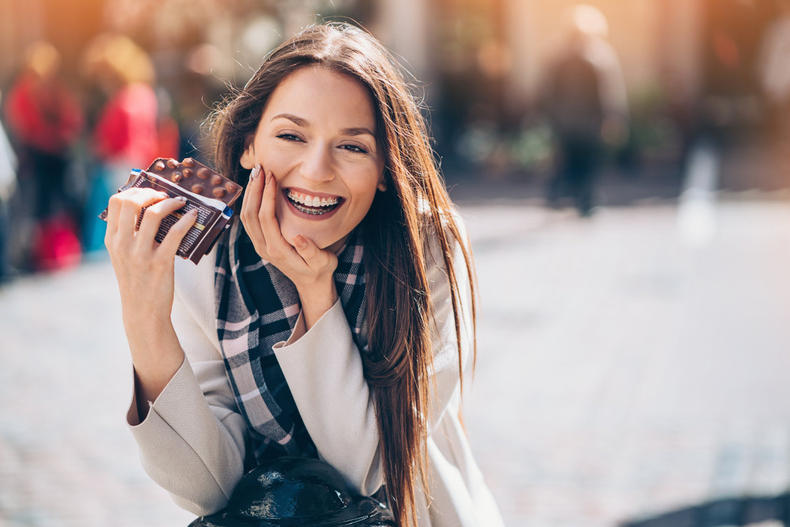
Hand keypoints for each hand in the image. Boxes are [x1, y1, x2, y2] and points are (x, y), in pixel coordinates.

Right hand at [104, 187, 197, 339]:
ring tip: (181, 203)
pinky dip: (186, 221)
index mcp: (112, 240)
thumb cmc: (137, 281)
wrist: (143, 312)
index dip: (135, 189)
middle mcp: (123, 244)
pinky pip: (174, 233)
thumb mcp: (123, 257)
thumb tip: (149, 207)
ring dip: (170, 203)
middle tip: (165, 196)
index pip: (116, 202)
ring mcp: (140, 253)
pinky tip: (193, 216)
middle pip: (131, 202)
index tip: (150, 191)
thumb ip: (129, 235)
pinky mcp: (160, 262)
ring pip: (153, 214)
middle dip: (151, 192)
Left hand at [240, 165, 338, 327]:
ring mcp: (260, 245)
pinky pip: (249, 219)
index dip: (266, 196)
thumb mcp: (323, 262)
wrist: (311, 284)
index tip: (272, 177)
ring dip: (250, 193)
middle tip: (261, 168)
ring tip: (256, 173)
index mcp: (278, 250)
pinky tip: (256, 187)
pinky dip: (250, 201)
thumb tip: (298, 237)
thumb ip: (310, 251)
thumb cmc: (319, 271)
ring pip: (246, 216)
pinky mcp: (260, 242)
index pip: (266, 218)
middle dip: (254, 189)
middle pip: (250, 214)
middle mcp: (264, 248)